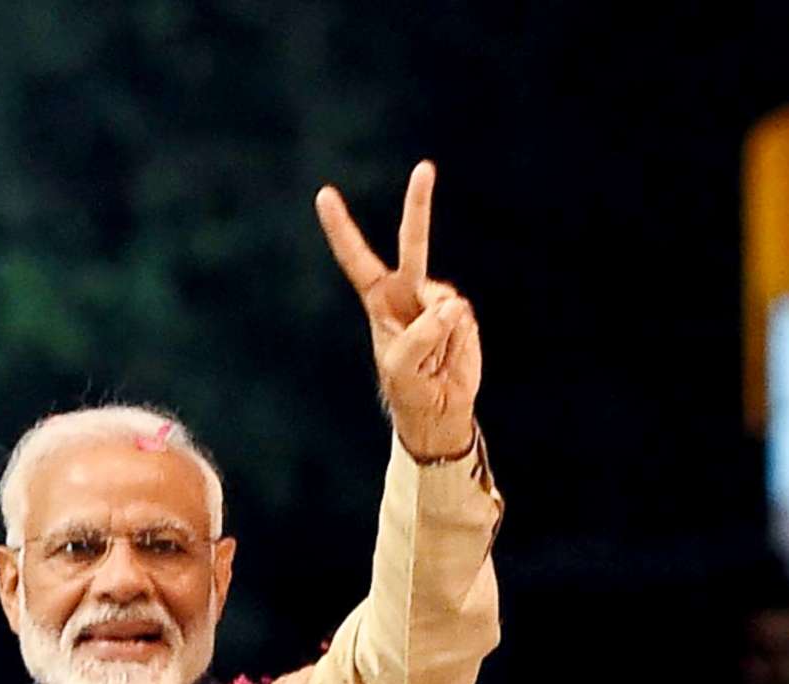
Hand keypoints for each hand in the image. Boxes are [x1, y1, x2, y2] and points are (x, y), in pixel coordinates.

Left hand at [315, 162, 481, 461]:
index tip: (325, 194)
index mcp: (380, 299)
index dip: (342, 228)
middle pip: (414, 242)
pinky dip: (456, 338)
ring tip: (433, 358)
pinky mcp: (463, 314)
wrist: (440, 409)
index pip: (356, 258)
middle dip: (419, 205)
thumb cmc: (409, 388)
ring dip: (438, 331)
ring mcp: (437, 299)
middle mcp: (408, 291)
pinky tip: (449, 353)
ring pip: (442, 298)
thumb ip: (421, 334)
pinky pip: (461, 317)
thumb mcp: (401, 366)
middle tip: (425, 168)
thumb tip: (453, 306)